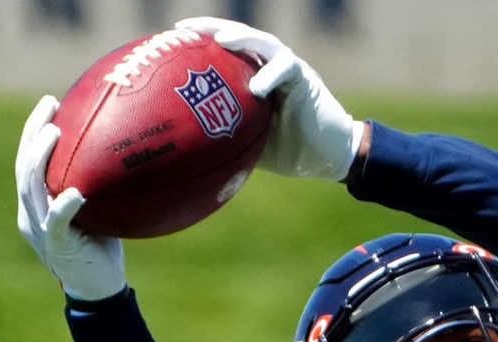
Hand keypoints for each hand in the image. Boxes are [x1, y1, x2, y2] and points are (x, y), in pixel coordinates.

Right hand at [14, 95, 127, 302]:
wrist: (99, 291)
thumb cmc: (102, 249)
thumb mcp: (97, 211)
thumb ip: (94, 186)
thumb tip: (117, 153)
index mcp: (36, 205)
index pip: (27, 161)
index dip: (34, 131)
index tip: (50, 104)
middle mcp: (31, 214)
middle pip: (23, 166)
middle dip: (33, 132)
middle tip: (49, 105)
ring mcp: (40, 230)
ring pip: (31, 188)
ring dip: (40, 158)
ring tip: (54, 133)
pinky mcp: (57, 247)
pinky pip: (57, 222)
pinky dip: (64, 205)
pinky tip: (76, 192)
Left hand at [176, 16, 362, 181]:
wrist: (327, 157)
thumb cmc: (289, 151)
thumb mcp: (249, 143)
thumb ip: (226, 136)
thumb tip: (190, 150)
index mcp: (251, 75)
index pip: (222, 52)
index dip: (197, 44)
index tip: (169, 43)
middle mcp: (267, 65)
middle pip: (237, 36)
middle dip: (211, 28)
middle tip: (184, 28)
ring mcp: (286, 67)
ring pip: (262, 42)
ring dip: (242, 38)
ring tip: (221, 41)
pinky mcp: (304, 77)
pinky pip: (287, 67)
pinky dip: (271, 74)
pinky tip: (256, 87)